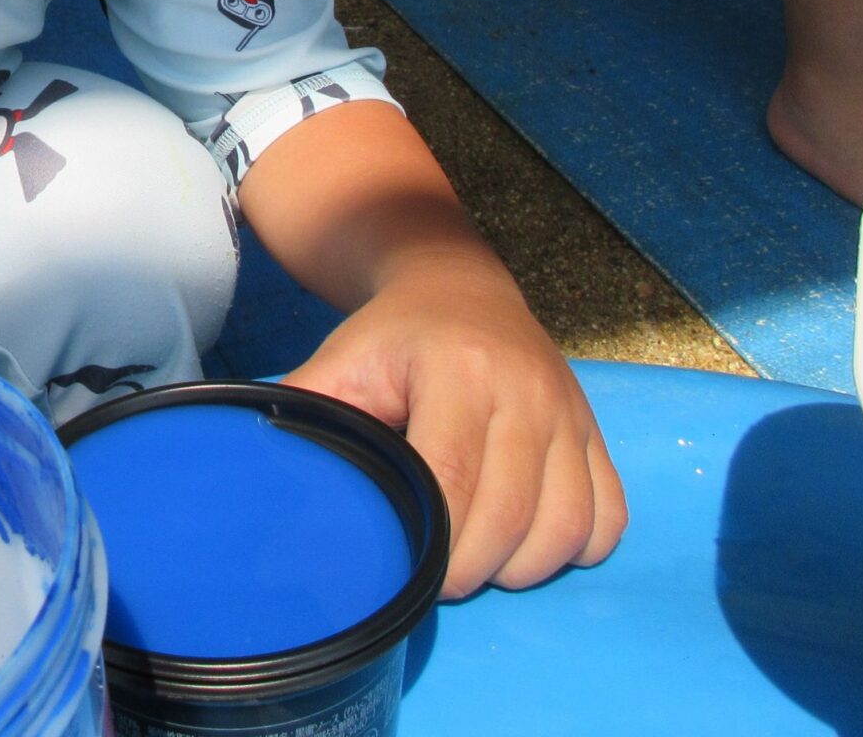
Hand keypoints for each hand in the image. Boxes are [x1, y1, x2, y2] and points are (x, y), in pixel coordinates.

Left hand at [282, 254, 625, 599]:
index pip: (455, 480)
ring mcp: (569, 412)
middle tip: (436, 577)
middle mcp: (527, 390)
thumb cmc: (392, 337)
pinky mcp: (594, 431)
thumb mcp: (340, 361)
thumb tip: (254, 476)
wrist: (458, 286)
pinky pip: (608, 516)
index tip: (408, 572)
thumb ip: (306, 414)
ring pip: (567, 527)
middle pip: (512, 517)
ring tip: (480, 561)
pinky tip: (531, 541)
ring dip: (524, 566)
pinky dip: (575, 547)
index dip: (433, 543)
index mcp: (460, 371)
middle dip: (471, 569)